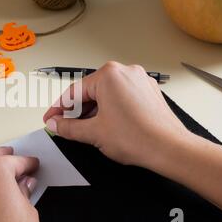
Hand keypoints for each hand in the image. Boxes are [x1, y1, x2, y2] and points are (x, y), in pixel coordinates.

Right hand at [43, 61, 191, 168]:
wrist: (170, 149)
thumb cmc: (138, 138)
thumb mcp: (93, 133)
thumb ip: (68, 127)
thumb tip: (56, 124)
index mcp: (109, 75)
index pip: (74, 92)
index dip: (58, 109)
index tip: (51, 118)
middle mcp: (125, 72)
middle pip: (90, 91)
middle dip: (76, 110)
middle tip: (64, 125)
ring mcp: (139, 80)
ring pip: (106, 94)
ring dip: (92, 110)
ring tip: (84, 128)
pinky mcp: (148, 91)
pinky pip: (121, 96)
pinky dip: (109, 108)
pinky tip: (104, 124)